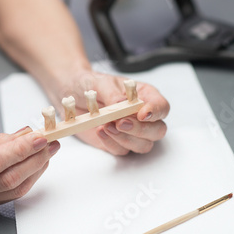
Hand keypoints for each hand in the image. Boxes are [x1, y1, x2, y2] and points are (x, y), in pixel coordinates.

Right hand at [0, 128, 59, 215]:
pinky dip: (28, 180)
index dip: (21, 149)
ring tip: (48, 152)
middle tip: (51, 143)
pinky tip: (36, 166)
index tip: (40, 137)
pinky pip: (12, 196)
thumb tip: (23, 135)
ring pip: (14, 190)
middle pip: (8, 178)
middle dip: (35, 159)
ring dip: (37, 169)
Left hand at [51, 71, 168, 154]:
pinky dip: (111, 143)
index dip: (155, 112)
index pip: (162, 107)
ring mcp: (131, 132)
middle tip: (120, 123)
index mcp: (145, 96)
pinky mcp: (117, 143)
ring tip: (106, 125)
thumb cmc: (90, 84)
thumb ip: (113, 94)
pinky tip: (100, 131)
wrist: (71, 94)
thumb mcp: (100, 83)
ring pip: (143, 145)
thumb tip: (122, 104)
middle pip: (157, 131)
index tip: (142, 113)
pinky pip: (122, 151)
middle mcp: (142, 116)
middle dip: (141, 130)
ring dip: (125, 139)